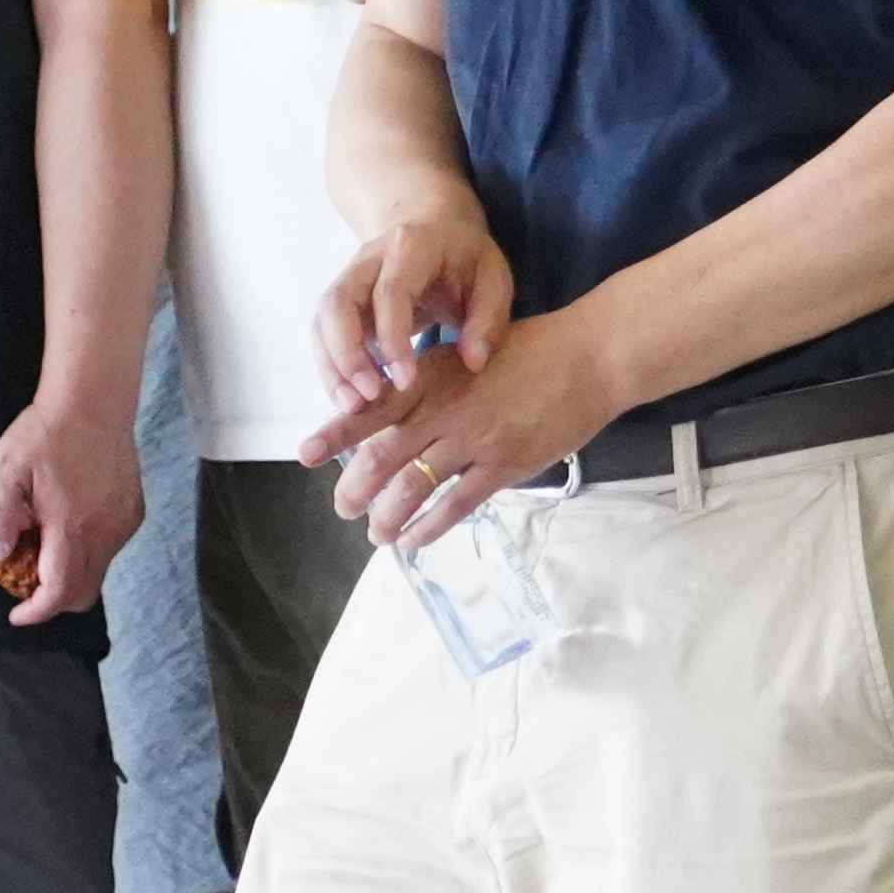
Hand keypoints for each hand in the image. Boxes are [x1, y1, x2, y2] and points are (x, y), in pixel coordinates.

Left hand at [0, 394, 145, 628]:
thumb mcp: (5, 472)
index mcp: (70, 526)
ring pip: (98, 571)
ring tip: (46, 543)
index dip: (36, 612)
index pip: (59, 591)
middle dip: (54, 599)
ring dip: (71, 573)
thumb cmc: (46, 433)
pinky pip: (111, 549)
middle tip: (27, 581)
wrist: (93, 400)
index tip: (17, 614)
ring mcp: (123, 523)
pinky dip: (88, 551)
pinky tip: (71, 522)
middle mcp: (104, 532)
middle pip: (83, 593)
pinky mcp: (134, 511)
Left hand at [304, 297, 637, 555]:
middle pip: (382, 456)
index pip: (371, 408)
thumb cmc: (531, 352)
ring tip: (377, 534)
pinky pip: (455, 504)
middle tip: (344, 509)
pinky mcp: (503, 464)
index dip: (336, 434)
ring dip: (387, 517)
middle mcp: (443, 408)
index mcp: (431, 377)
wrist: (588, 357)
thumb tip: (397, 416)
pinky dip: (429, 527)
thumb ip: (432, 386)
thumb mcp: (467, 353)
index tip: (305, 453)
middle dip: (355, 489)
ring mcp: (473, 438)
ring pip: (413, 487)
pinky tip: (416, 539)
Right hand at [315, 197, 516, 413]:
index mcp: (409, 247)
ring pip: (322, 322)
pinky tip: (351, 397)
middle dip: (346, 356)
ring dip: (332, 368)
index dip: (392, 340)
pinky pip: (323, 335)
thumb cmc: (465, 258)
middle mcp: (367, 260)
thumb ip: (488, 319)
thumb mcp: (493, 277)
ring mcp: (347, 279)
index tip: (405, 382)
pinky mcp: (340, 302)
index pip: (389, 294)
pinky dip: (332, 368)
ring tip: (353, 408)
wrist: (434, 228)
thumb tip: (472, 362)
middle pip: (337, 304)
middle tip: (368, 399)